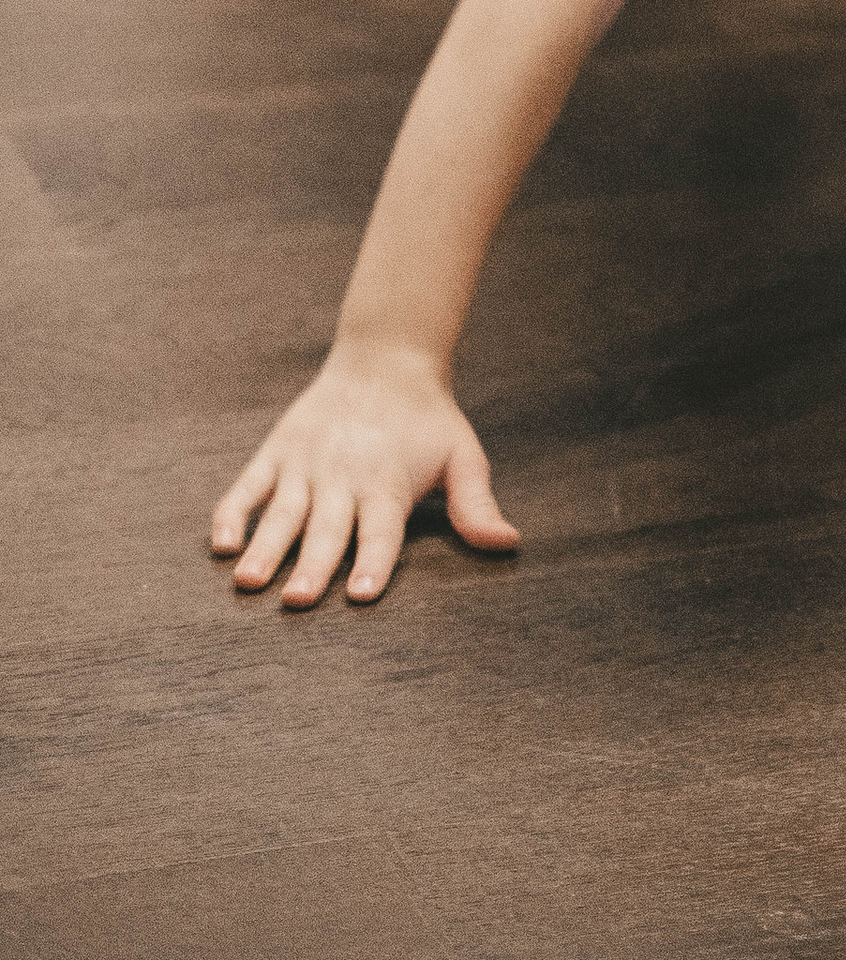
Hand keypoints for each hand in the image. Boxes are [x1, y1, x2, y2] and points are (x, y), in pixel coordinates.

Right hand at [209, 340, 518, 607]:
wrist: (386, 357)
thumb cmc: (428, 420)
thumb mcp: (462, 456)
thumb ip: (475, 505)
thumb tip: (509, 544)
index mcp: (388, 484)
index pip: (382, 532)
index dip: (374, 563)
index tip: (361, 595)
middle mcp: (344, 477)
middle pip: (328, 529)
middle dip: (313, 566)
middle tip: (296, 601)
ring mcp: (306, 464)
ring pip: (283, 512)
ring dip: (266, 547)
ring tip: (249, 582)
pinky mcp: (278, 451)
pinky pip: (249, 485)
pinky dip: (233, 513)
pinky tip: (222, 545)